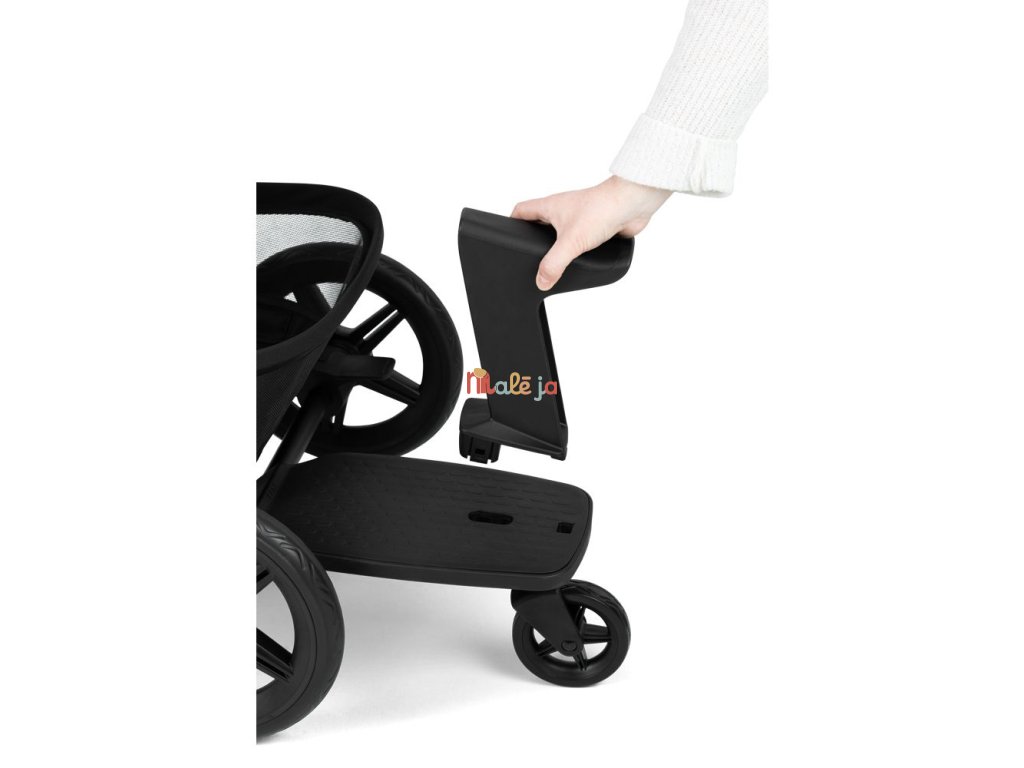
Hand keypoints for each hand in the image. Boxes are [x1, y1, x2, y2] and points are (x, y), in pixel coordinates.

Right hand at [511, 176, 670, 290]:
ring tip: (553, 262)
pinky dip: (577, 249)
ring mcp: (579, 217)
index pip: (521, 210)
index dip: (510, 223)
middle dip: (533, 238)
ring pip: (561, 231)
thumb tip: (541, 281)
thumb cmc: (602, 209)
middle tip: (529, 256)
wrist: (632, 203)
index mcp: (550, 206)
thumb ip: (554, 264)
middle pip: (539, 222)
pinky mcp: (596, 225)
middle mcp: (563, 209)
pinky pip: (581, 238)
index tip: (507, 236)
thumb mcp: (571, 242)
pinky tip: (579, 261)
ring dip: (557, 246)